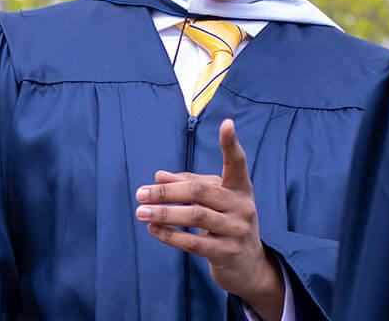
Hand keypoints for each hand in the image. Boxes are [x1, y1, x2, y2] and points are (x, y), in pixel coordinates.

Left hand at [134, 118, 284, 319]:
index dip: (231, 144)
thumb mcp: (213, 200)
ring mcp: (237, 230)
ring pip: (196, 217)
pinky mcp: (227, 252)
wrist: (247, 264)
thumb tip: (158, 175)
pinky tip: (153, 229)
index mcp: (240, 187)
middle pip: (200, 192)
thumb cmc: (225, 222)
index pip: (237, 163)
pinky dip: (170, 235)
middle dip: (167, 192)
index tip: (226, 123)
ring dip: (164, 214)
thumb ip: (188, 185)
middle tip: (140, 193)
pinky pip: (194, 243)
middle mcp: (243, 206)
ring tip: (140, 212)